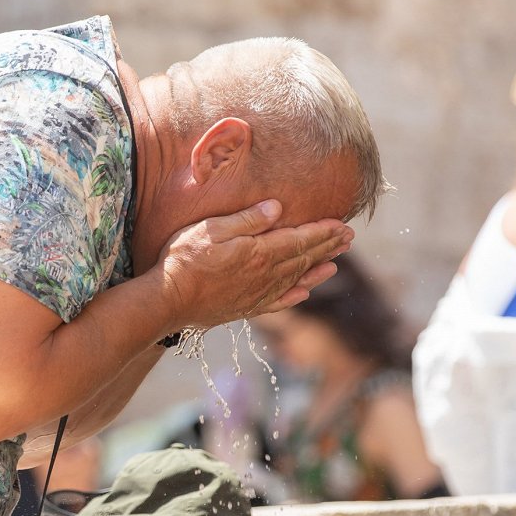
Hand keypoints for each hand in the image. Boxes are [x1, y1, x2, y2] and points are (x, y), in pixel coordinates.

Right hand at [152, 199, 353, 330]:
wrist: (167, 300)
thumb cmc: (185, 258)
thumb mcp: (213, 228)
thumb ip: (247, 219)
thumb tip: (277, 208)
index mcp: (260, 252)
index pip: (300, 239)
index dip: (323, 232)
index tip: (343, 225)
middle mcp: (265, 275)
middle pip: (303, 259)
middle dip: (327, 247)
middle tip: (348, 239)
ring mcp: (256, 294)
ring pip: (295, 280)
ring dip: (317, 270)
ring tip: (335, 264)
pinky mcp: (245, 307)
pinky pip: (278, 302)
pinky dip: (294, 296)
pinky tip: (303, 293)